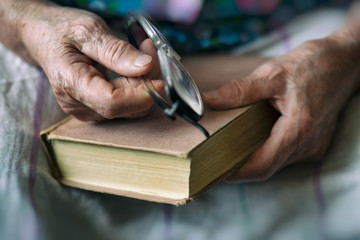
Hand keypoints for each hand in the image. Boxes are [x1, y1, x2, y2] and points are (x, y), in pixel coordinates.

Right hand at [18, 2, 161, 120]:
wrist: (44, 36)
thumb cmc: (61, 30)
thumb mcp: (89, 31)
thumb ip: (116, 51)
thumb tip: (145, 66)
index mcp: (70, 83)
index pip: (112, 102)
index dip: (141, 94)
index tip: (161, 78)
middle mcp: (77, 104)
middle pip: (125, 106)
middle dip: (147, 82)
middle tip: (151, 50)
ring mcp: (87, 109)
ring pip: (129, 108)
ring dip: (144, 83)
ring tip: (143, 52)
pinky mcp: (96, 109)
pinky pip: (125, 105)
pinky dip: (137, 87)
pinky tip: (136, 67)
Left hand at [203, 31, 359, 181]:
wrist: (346, 62)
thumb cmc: (313, 64)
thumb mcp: (273, 73)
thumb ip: (240, 90)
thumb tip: (209, 100)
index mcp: (298, 129)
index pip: (262, 165)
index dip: (236, 172)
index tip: (214, 168)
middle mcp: (308, 144)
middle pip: (267, 168)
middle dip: (240, 166)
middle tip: (214, 156)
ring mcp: (313, 146)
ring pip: (275, 163)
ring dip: (252, 158)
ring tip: (227, 146)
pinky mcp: (313, 142)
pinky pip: (284, 155)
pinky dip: (265, 151)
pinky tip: (250, 138)